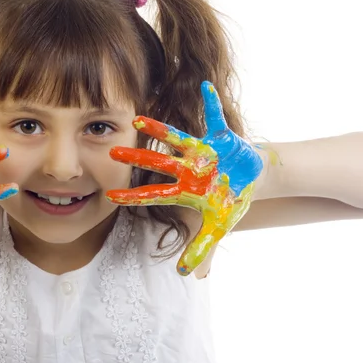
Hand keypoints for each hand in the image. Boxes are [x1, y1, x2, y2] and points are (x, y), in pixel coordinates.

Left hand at [106, 81, 262, 275]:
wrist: (253, 178)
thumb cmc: (230, 199)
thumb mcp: (219, 226)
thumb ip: (202, 248)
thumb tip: (186, 276)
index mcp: (184, 189)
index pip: (153, 193)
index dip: (133, 194)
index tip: (109, 195)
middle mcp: (187, 168)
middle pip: (157, 162)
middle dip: (136, 158)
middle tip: (112, 151)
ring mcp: (202, 151)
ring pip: (176, 138)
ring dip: (158, 129)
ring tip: (137, 118)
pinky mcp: (221, 137)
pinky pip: (215, 118)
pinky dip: (212, 104)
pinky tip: (204, 86)